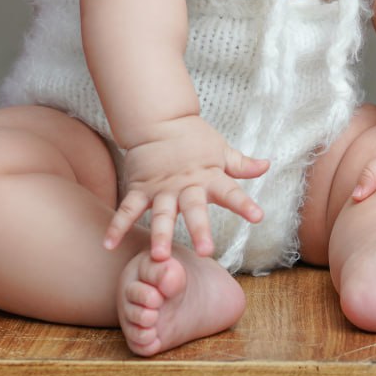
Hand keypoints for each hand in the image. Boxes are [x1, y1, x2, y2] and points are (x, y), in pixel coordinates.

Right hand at [102, 114, 268, 259]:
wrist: (160, 120)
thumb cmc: (195, 139)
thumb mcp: (222, 151)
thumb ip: (242, 164)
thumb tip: (267, 165)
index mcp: (210, 177)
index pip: (231, 192)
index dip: (244, 204)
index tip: (258, 217)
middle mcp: (186, 186)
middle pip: (194, 209)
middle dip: (200, 229)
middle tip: (206, 251)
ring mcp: (161, 189)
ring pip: (161, 214)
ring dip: (160, 235)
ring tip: (160, 256)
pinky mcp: (140, 188)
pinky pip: (127, 209)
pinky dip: (117, 226)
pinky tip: (108, 244)